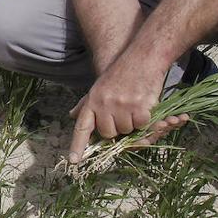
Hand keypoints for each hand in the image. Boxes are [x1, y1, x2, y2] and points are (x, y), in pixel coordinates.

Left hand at [67, 61, 188, 162]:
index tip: (74, 161)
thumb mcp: (99, 86)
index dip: (78, 145)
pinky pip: (142, 125)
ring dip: (132, 123)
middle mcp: (104, 104)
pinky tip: (144, 105)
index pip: (82, 127)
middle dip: (117, 129)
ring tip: (134, 105)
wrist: (142, 57)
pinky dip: (146, 119)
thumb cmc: (121, 73)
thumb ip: (87, 104)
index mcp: (92, 100)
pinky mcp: (138, 107)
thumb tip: (72, 115)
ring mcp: (121, 106)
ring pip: (126, 130)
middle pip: (108, 133)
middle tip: (124, 114)